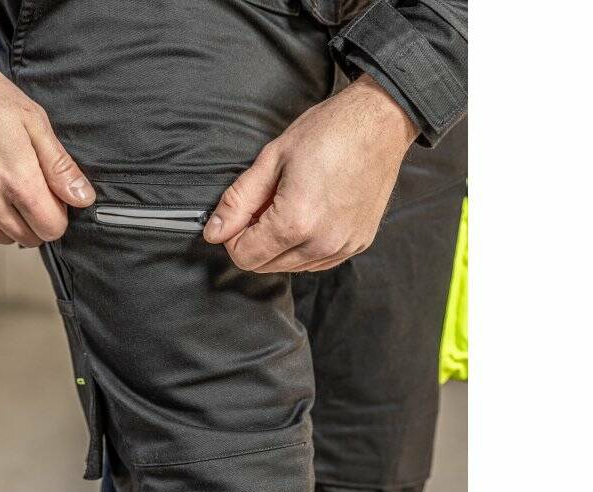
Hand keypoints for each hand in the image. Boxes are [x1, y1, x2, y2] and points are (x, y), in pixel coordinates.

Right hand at [0, 73, 95, 245]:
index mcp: (18, 182)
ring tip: (7, 189)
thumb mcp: (34, 122)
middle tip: (32, 190)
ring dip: (10, 222)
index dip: (58, 215)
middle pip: (28, 238)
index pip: (51, 229)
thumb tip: (81, 196)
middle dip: (36, 220)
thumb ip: (59, 165)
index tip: (54, 197)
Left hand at [203, 75, 419, 271]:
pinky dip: (305, 246)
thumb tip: (213, 232)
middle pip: (266, 267)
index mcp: (296, 223)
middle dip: (256, 241)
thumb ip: (238, 201)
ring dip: (280, 245)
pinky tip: (311, 214)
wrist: (379, 122)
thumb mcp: (271, 159)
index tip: (241, 213)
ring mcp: (343, 247)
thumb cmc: (327, 132)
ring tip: (291, 204)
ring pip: (291, 267)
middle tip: (266, 204)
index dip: (233, 236)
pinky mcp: (357, 245)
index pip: (245, 256)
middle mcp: (322, 244)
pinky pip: (317, 261)